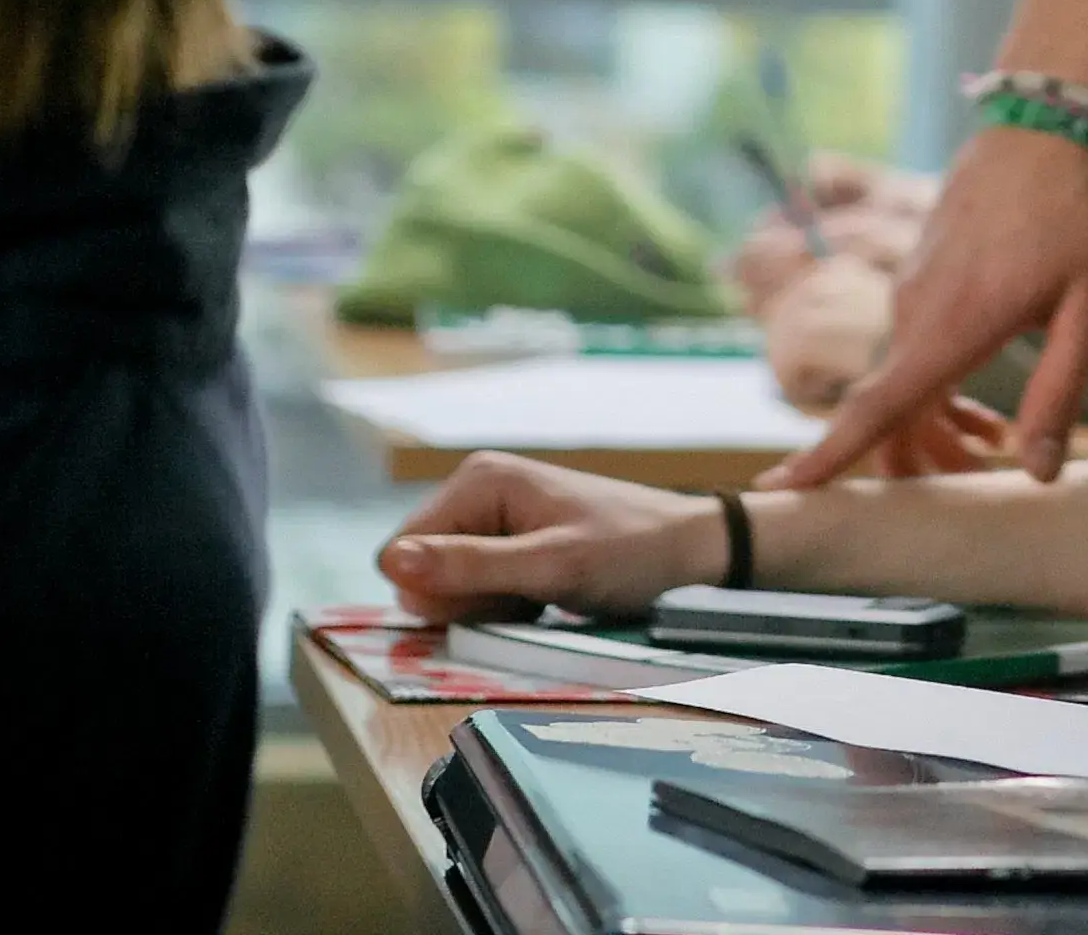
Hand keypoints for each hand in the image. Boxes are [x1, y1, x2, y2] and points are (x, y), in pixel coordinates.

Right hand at [376, 453, 725, 619]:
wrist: (696, 554)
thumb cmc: (632, 553)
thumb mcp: (552, 566)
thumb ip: (472, 566)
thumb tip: (390, 563)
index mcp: (479, 479)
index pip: (401, 552)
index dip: (436, 592)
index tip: (495, 600)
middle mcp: (479, 491)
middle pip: (424, 571)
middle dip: (465, 600)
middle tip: (527, 600)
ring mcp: (496, 520)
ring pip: (451, 588)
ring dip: (488, 607)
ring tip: (542, 599)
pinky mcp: (514, 546)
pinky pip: (480, 591)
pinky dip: (507, 607)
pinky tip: (546, 602)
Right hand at [759, 124, 1087, 486]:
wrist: (1050, 122)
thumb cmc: (1081, 214)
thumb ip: (1059, 393)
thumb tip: (1039, 474)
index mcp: (949, 327)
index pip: (876, 409)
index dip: (828, 457)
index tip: (778, 491)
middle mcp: (914, 313)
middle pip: (890, 415)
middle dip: (920, 466)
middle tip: (977, 489)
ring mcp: (913, 291)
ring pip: (904, 385)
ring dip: (937, 429)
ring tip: (997, 447)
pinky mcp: (922, 276)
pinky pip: (914, 350)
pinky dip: (939, 392)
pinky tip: (988, 411)